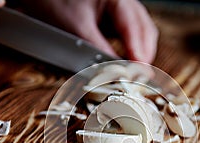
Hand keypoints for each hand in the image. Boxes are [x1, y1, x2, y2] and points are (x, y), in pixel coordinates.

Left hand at [20, 0, 158, 62]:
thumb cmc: (55, 1)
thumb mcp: (76, 27)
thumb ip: (97, 49)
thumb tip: (115, 72)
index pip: (135, 28)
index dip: (139, 53)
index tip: (139, 73)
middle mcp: (124, 1)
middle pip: (144, 30)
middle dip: (143, 55)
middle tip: (140, 77)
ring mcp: (121, 9)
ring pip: (140, 33)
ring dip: (139, 53)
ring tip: (135, 73)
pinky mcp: (115, 17)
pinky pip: (130, 34)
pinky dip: (130, 49)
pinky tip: (126, 62)